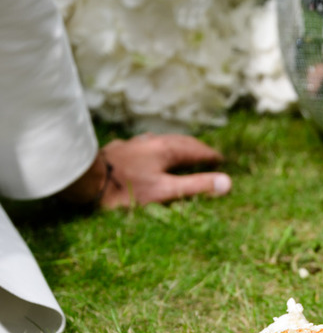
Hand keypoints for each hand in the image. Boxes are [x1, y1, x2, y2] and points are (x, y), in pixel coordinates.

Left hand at [61, 133, 231, 208]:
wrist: (85, 179)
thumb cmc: (127, 188)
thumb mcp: (165, 191)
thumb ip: (196, 186)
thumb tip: (228, 182)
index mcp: (166, 149)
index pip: (197, 149)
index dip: (212, 156)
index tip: (223, 161)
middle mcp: (152, 141)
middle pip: (181, 142)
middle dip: (197, 149)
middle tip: (208, 156)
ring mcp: (135, 144)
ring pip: (162, 142)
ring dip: (177, 148)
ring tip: (184, 155)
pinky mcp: (121, 150)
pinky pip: (147, 147)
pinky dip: (159, 151)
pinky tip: (150, 155)